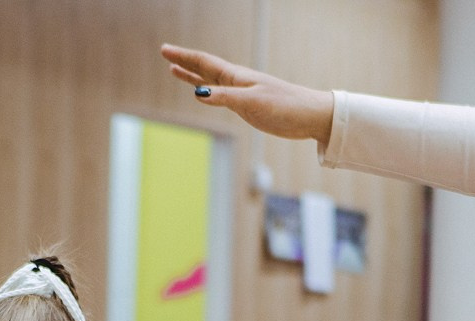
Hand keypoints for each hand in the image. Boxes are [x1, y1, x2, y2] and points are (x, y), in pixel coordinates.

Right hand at [161, 44, 334, 144]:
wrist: (309, 115)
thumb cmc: (284, 106)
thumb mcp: (252, 103)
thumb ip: (225, 97)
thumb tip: (197, 94)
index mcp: (236, 77)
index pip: (204, 63)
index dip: (184, 57)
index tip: (165, 51)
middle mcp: (236, 81)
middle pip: (204, 68)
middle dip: (184, 62)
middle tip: (165, 54)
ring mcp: (241, 92)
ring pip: (210, 81)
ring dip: (192, 75)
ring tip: (176, 70)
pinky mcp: (247, 105)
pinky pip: (220, 95)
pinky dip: (207, 91)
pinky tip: (202, 92)